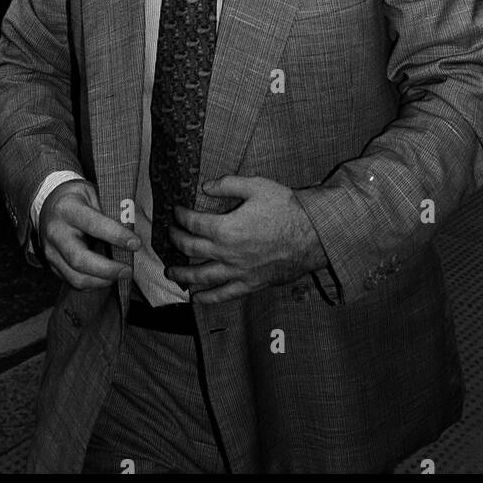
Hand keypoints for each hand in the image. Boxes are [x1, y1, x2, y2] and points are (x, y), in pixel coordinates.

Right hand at [39, 179, 139, 289]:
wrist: (50, 204)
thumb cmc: (77, 198)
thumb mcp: (93, 193)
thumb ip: (109, 211)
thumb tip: (131, 232)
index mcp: (67, 208)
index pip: (93, 224)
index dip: (116, 236)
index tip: (136, 244)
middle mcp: (55, 232)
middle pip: (79, 259)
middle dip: (107, 269)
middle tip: (128, 271)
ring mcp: (51, 251)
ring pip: (76, 277)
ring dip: (102, 281)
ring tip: (120, 275)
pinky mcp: (52, 265)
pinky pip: (73, 281)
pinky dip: (94, 283)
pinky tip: (107, 277)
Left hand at [166, 175, 326, 303]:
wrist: (312, 235)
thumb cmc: (286, 209)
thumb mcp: (257, 186)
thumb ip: (228, 185)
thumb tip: (206, 186)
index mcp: (226, 228)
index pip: (193, 223)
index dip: (181, 216)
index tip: (177, 212)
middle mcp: (227, 253)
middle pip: (191, 250)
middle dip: (176, 241)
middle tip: (170, 235)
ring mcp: (237, 271)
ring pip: (201, 277)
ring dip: (183, 275)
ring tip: (171, 273)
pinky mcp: (250, 284)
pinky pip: (223, 294)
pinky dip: (207, 298)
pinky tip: (196, 298)